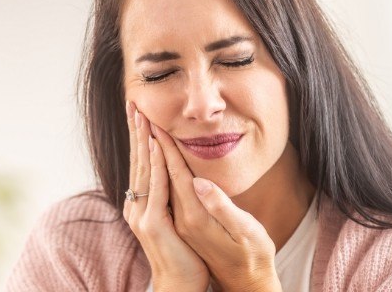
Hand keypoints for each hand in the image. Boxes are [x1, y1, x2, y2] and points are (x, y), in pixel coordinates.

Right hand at [122, 101, 208, 290]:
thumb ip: (170, 200)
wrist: (179, 284)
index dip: (140, 137)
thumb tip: (171, 180)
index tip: (140, 113)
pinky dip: (155, 164)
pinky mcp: (153, 224)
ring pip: (144, 169)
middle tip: (134, 102)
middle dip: (136, 130)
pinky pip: (156, 187)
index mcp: (143, 203)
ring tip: (141, 114)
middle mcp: (138, 206)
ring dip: (142, 139)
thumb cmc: (183, 254)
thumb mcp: (175, 220)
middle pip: (138, 160)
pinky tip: (154, 144)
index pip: (142, 163)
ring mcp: (143, 214)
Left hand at [150, 123, 281, 291]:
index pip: (176, 174)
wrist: (243, 284)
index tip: (155, 123)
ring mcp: (180, 222)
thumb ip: (222, 207)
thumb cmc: (252, 256)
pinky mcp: (182, 224)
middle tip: (139, 116)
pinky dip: (158, 171)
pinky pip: (165, 191)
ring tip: (141, 130)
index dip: (167, 148)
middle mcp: (181, 219)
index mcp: (195, 217)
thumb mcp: (245, 232)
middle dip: (150, 144)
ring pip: (159, 182)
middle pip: (161, 175)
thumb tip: (200, 183)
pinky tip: (156, 160)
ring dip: (150, 154)